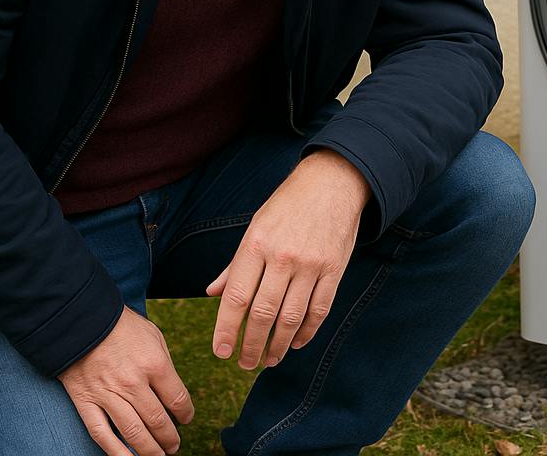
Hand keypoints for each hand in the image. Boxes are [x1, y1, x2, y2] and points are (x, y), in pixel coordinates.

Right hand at [58, 305, 194, 455]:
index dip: (186, 414)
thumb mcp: (154, 336)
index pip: (178, 400)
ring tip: (159, 455)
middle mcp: (134, 384)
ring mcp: (108, 395)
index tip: (186, 419)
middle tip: (175, 445)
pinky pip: (102, 434)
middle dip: (170, 438)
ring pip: (134, 433)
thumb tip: (172, 392)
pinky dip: (116, 452)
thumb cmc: (122, 326)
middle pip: (158, 421)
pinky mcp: (86, 403)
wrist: (81, 320)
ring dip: (150, 450)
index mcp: (154, 365)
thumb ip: (164, 364)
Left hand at [206, 149, 369, 369]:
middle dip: (252, 345)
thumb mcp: (255, 227)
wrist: (332, 183)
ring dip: (278, 345)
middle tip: (245, 363)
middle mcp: (282, 256)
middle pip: (263, 313)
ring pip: (291, 317)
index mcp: (255, 244)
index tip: (221, 352)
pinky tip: (296, 342)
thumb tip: (213, 293)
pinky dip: (307, 331)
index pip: (236, 297)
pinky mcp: (334, 269)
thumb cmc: (288, 205)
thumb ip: (235, 264)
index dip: (226, 330)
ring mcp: (311, 264)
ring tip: (269, 360)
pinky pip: (319, 309)